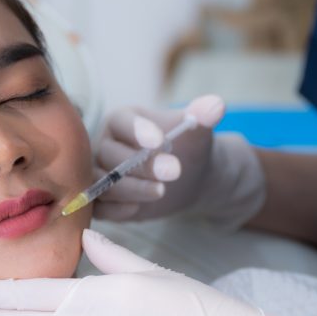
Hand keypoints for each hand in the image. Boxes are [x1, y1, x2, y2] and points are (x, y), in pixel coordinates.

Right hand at [93, 95, 265, 229]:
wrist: (187, 176)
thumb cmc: (187, 147)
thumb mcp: (196, 130)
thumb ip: (203, 115)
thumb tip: (216, 105)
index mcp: (122, 120)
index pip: (122, 122)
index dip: (137, 131)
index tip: (159, 141)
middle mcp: (104, 144)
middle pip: (110, 155)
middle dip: (141, 164)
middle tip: (174, 171)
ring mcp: (100, 173)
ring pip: (103, 182)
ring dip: (131, 189)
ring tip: (161, 191)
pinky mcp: (103, 199)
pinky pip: (99, 207)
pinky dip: (116, 210)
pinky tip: (137, 209)